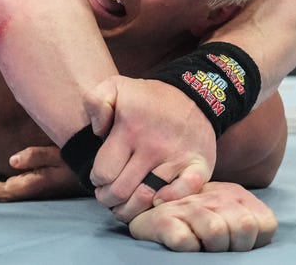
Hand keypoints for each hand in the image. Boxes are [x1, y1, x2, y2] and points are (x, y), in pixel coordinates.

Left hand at [0, 146, 85, 201]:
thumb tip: (11, 161)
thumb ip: (36, 156)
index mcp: (34, 184)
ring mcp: (27, 187)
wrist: (93, 167)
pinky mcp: (28, 182)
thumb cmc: (77, 159)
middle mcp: (28, 189)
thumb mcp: (60, 154)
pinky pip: (3, 189)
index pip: (3, 190)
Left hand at [84, 76, 215, 217]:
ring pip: (147, 198)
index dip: (97, 180)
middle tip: (108, 196)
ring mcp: (177, 157)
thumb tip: (97, 132)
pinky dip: (169, 201)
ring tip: (125, 206)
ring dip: (132, 208)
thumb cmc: (149, 97)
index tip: (100, 178)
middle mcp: (153, 146)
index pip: (104, 172)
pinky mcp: (199, 166)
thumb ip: (95, 102)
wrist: (194, 94)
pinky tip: (157, 200)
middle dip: (109, 199)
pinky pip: (184, 192)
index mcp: (130, 129)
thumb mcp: (115, 86)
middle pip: (122, 191)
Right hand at [128, 181, 276, 251]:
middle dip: (234, 245)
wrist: (148, 212)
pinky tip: (182, 243)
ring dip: (210, 247)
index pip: (265, 224)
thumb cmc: (196, 222)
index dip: (254, 241)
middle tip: (217, 246)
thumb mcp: (229, 218)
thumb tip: (255, 236)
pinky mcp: (164, 220)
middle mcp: (214, 196)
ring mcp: (188, 207)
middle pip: (244, 227)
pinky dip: (187, 248)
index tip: (236, 242)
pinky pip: (185, 241)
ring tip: (200, 244)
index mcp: (235, 195)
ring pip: (216, 231)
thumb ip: (249, 225)